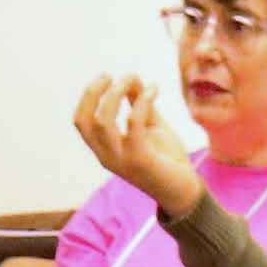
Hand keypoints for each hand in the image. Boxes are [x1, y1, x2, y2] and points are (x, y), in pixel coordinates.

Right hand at [73, 76, 202, 219]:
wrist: (185, 191)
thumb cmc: (167, 159)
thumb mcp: (150, 127)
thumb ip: (140, 105)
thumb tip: (132, 78)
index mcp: (104, 149)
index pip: (81, 122)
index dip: (88, 97)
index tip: (106, 78)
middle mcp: (106, 156)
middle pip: (85, 121)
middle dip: (94, 93)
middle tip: (112, 75)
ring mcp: (120, 160)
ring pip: (103, 122)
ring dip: (115, 94)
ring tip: (132, 79)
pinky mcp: (140, 160)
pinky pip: (133, 125)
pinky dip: (141, 102)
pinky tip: (154, 90)